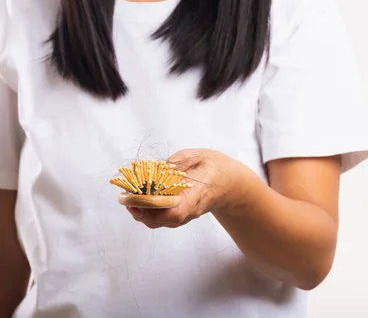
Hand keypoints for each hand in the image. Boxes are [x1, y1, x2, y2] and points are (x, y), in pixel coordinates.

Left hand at [126, 149, 247, 228]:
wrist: (231, 185)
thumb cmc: (215, 167)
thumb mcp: (199, 156)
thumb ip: (179, 161)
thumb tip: (157, 166)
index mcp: (199, 194)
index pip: (176, 211)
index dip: (153, 207)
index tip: (136, 199)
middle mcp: (191, 209)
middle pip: (163, 220)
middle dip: (140, 211)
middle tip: (124, 197)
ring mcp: (186, 215)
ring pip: (159, 222)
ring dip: (140, 212)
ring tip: (127, 198)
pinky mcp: (180, 215)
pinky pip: (160, 219)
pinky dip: (146, 212)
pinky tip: (137, 199)